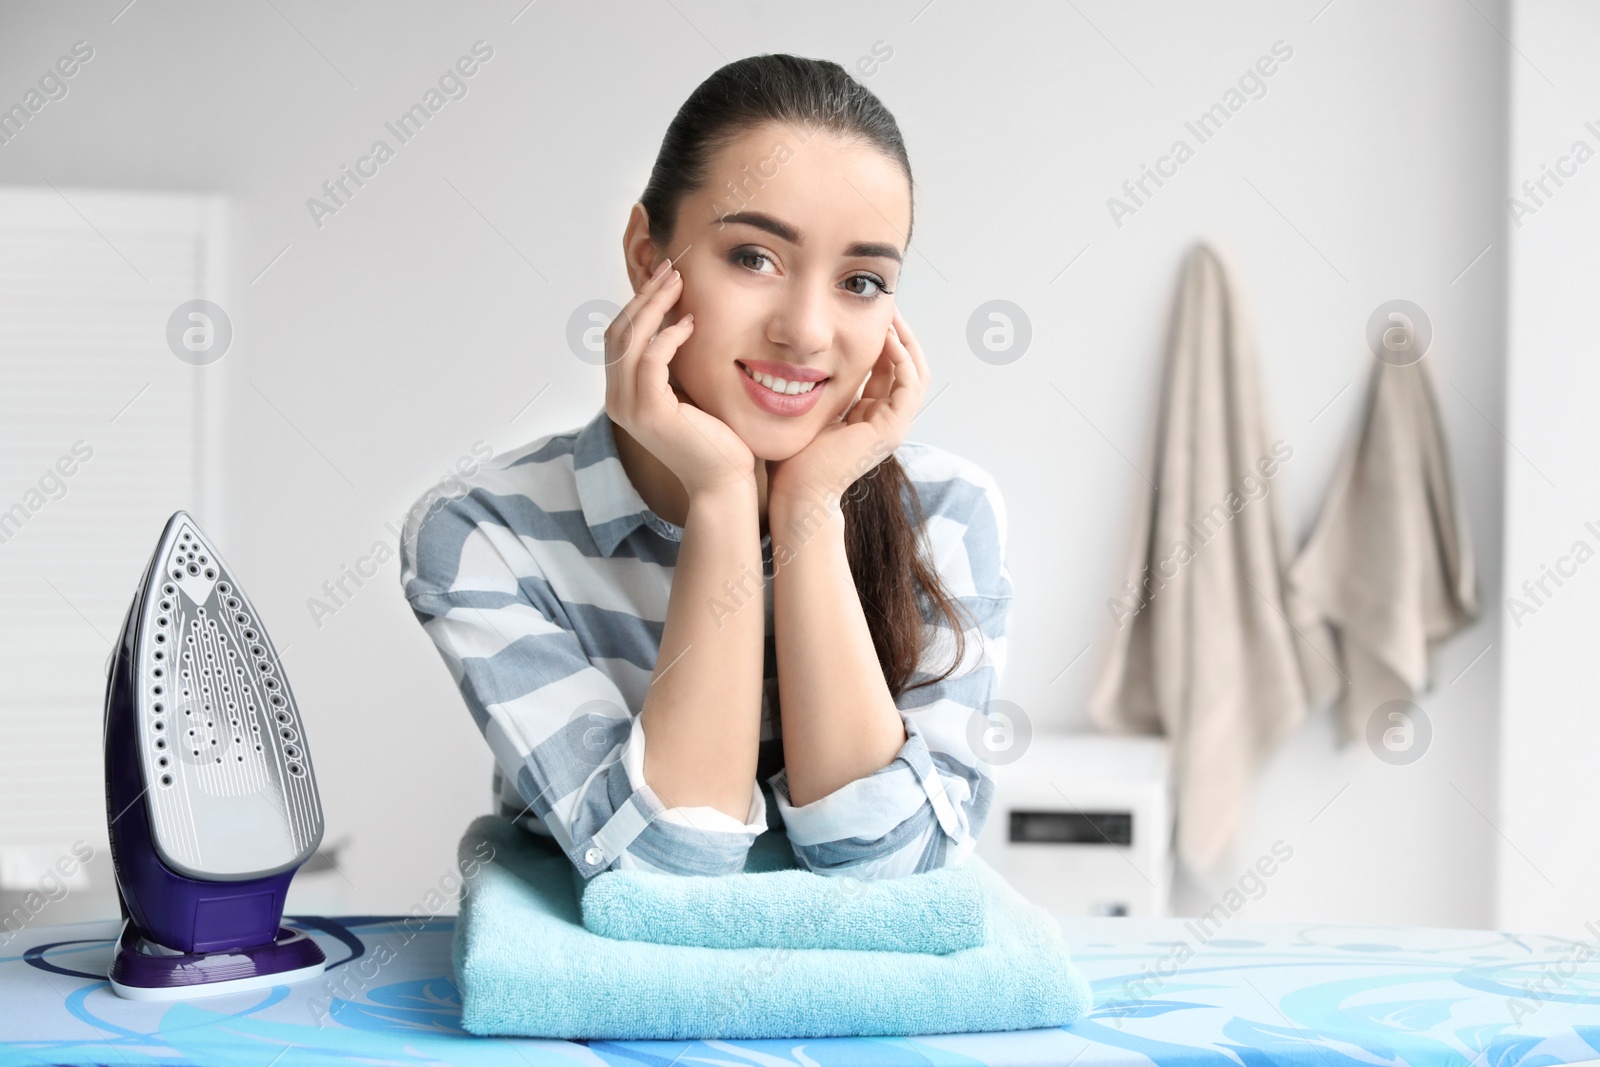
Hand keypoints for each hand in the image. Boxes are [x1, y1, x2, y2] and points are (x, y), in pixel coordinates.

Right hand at [604, 259, 755, 495]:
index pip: (618, 339)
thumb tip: (678, 322)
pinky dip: (668, 336)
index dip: (638, 305)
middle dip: (643, 297)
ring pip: (629, 340)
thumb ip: (673, 364)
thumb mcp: (687, 392)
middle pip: (617, 333)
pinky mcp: (650, 413)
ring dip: (654, 306)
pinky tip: (690, 324)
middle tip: (671, 270)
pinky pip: (651, 360)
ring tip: (678, 283)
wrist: (723, 482)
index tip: (664, 279)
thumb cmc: (714, 439)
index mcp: (623, 396)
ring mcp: (630, 409)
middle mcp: (618, 402)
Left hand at [768, 307, 929, 510]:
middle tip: (887, 304)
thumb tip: (803, 349)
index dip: (883, 336)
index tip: (870, 309)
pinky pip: (909, 385)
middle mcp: (887, 419)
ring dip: (905, 340)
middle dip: (900, 333)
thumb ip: (818, 382)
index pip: (888, 366)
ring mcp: (894, 426)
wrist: (797, 491)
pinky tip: (886, 337)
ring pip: (915, 373)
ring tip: (891, 314)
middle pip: (908, 366)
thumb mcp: (809, 405)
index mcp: (870, 413)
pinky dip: (901, 359)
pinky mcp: (892, 430)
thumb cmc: (793, 455)